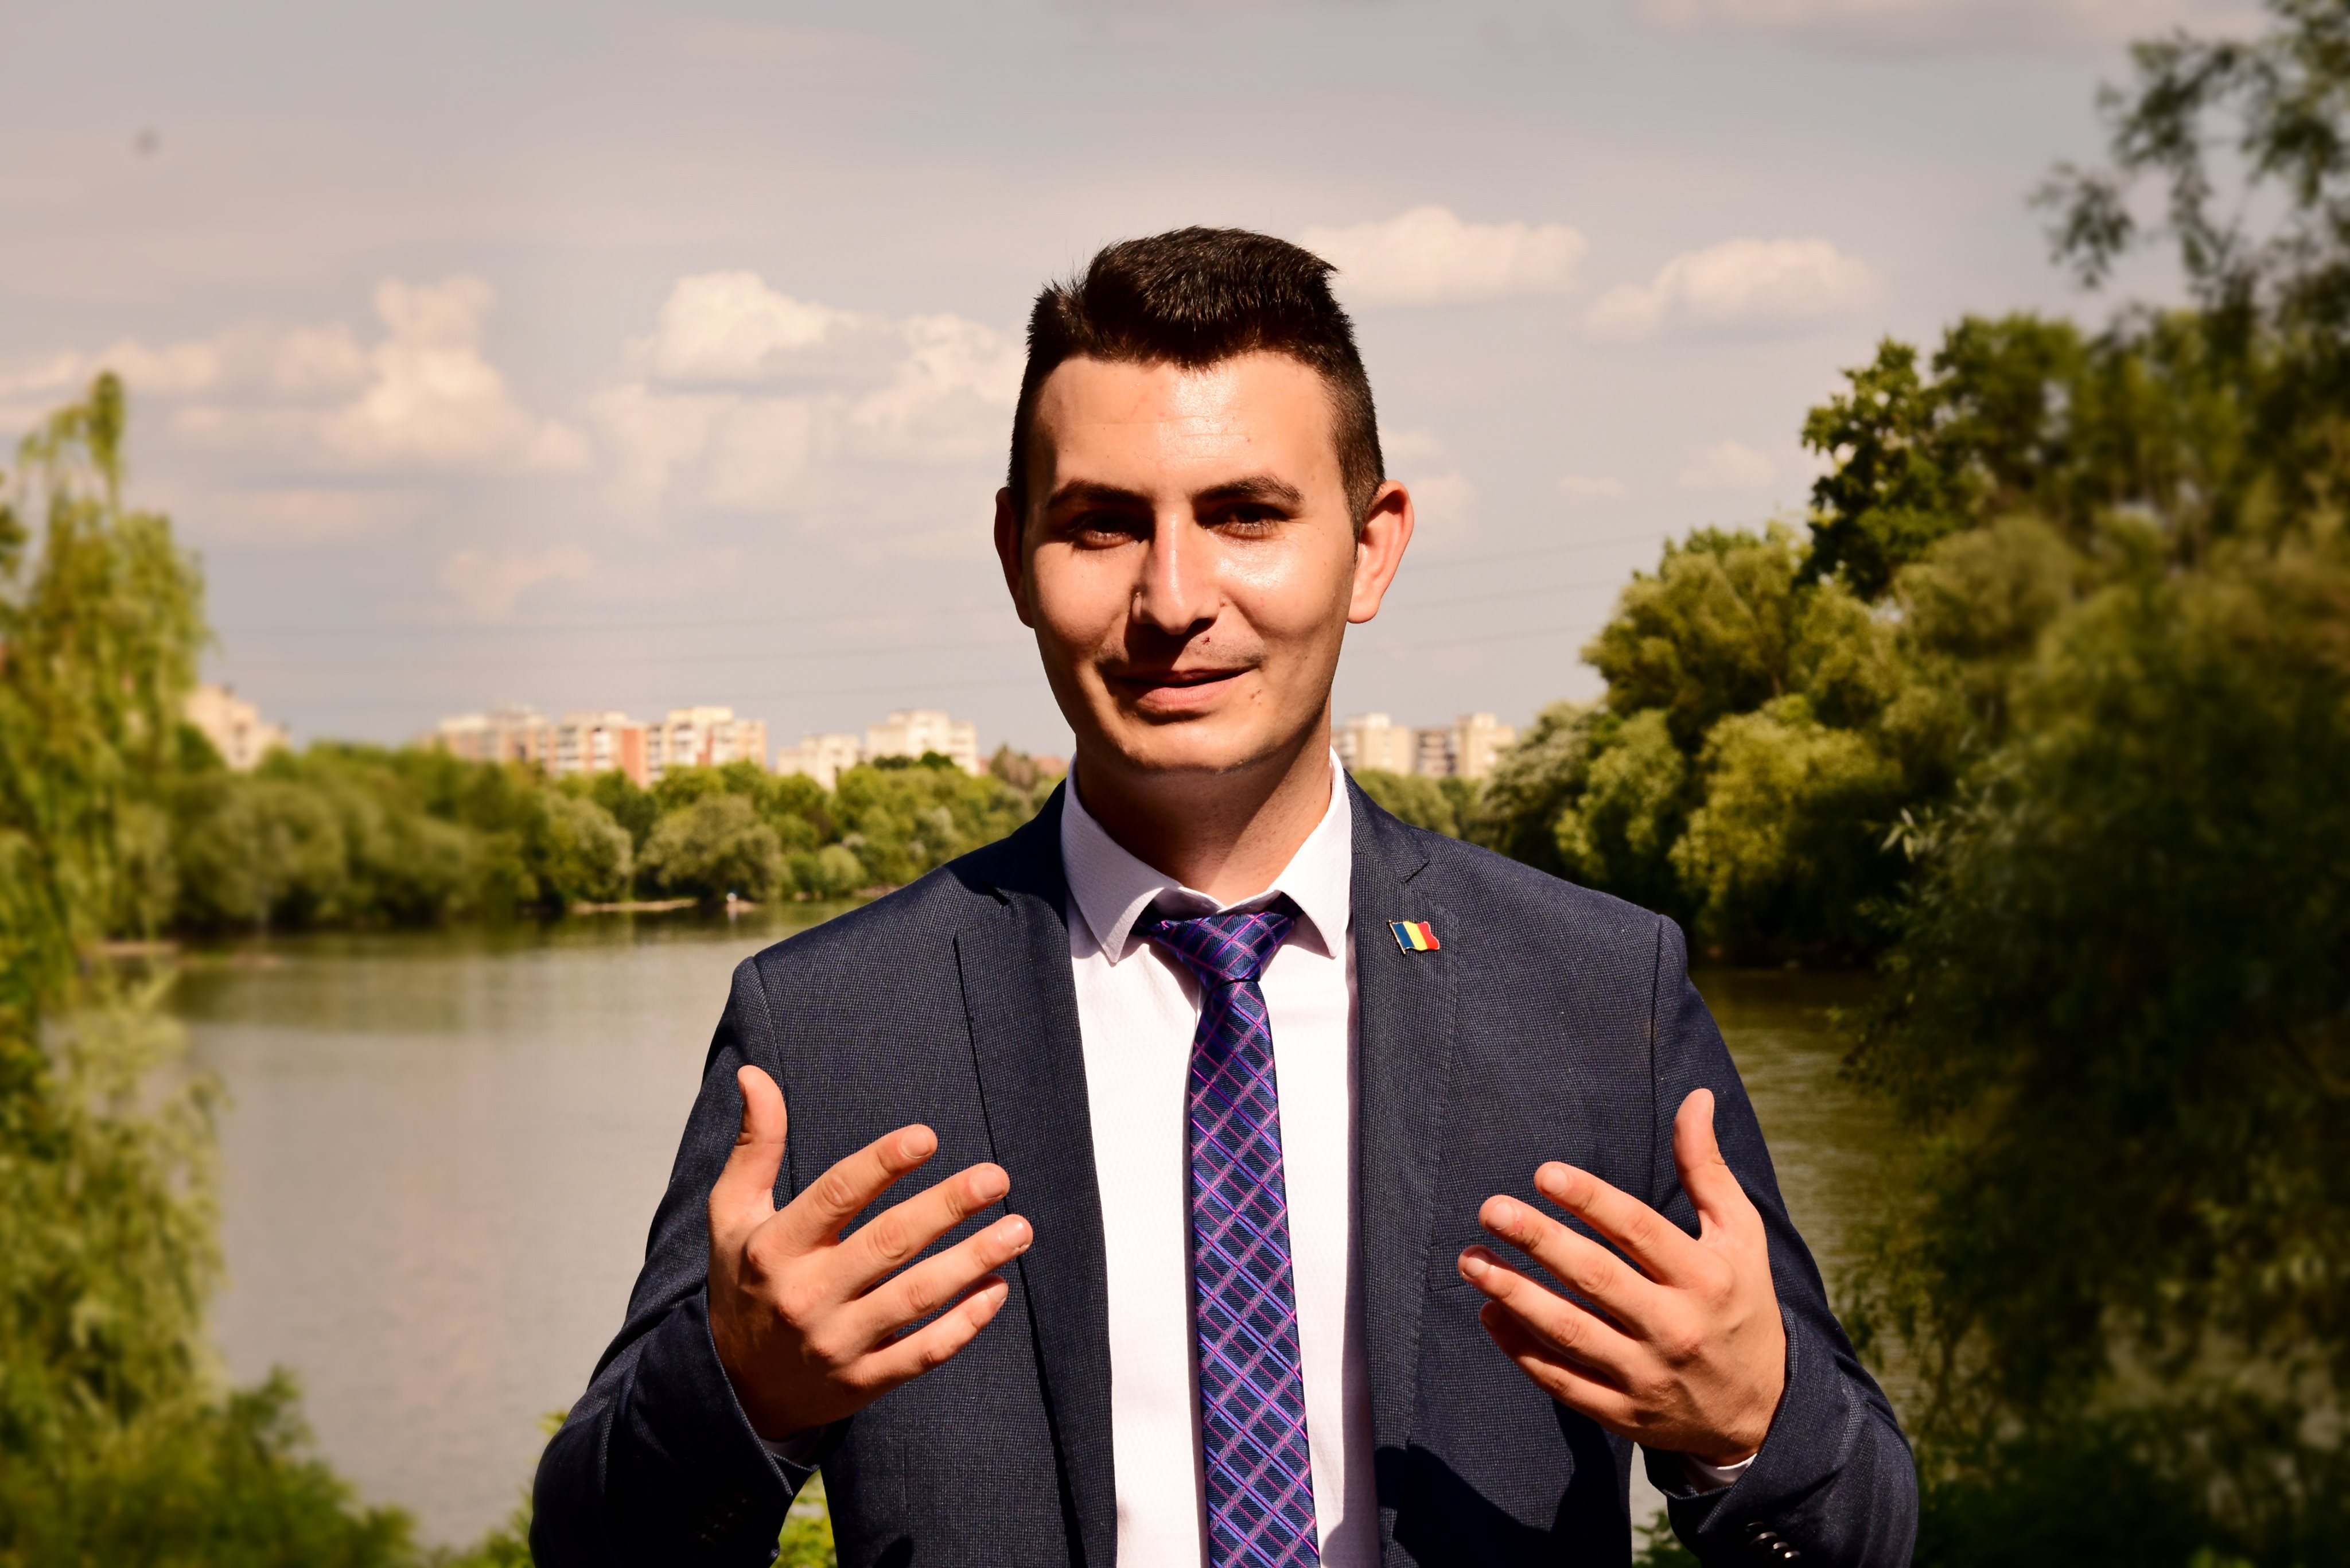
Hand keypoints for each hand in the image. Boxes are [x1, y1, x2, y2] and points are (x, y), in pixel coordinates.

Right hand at [707, 1065, 1030, 1439]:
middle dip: (946, 1207)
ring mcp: (836, 1343)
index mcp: (775, 1247)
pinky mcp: (862, 1382)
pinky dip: (964, 1324)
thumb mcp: (733, 1214)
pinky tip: (997, 1289)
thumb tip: (755, 1074)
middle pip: (887, 1243)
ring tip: (1018, 1229)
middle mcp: (806, 1295)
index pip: (834, 1196)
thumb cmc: (746, 1281)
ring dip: (973, 1261)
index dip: (881, 1164)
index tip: (927, 1136)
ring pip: (916, 1298)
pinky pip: (923, 1352)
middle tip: (995, 1177)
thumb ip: (755, 1145)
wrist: (734, 1388)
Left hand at [1457, 1088, 1785, 1466]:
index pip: (1640, 1232)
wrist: (1763, 1412)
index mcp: (1705, 1277)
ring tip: (1472, 1260)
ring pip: (1570, 1334)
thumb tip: (1696, 1098)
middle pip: (1597, 1280)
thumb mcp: (1740, 1235)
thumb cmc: (1740, 1303)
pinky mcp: (1623, 1413)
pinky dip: (1521, 1351)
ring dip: (1515, 1295)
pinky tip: (1489, 1313)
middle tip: (1491, 1210)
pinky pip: (1562, 1382)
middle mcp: (1676, 1328)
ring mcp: (1647, 1376)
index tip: (1544, 1173)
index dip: (1592, 1201)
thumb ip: (1708, 1168)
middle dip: (1540, 1241)